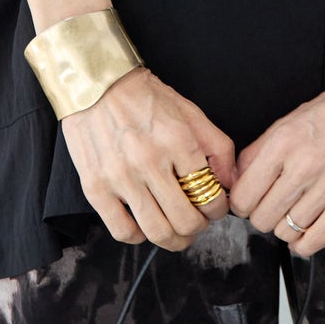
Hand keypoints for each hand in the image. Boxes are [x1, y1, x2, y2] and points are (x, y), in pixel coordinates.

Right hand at [61, 66, 236, 250]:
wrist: (95, 84)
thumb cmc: (144, 96)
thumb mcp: (190, 111)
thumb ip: (217, 146)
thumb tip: (229, 183)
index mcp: (177, 140)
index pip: (210, 195)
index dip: (217, 209)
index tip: (214, 207)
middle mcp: (149, 160)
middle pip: (185, 220)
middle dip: (198, 227)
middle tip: (197, 221)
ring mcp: (120, 176)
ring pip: (157, 231)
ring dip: (174, 239)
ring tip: (177, 231)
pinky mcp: (95, 187)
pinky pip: (122, 231)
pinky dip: (139, 236)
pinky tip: (145, 225)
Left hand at [227, 35, 324, 256]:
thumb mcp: (287, 121)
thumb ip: (256, 152)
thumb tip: (236, 182)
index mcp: (283, 142)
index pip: (244, 196)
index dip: (241, 202)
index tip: (248, 200)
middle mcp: (304, 165)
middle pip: (262, 218)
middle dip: (261, 215)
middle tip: (270, 204)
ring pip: (286, 232)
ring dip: (284, 226)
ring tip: (292, 210)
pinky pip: (316, 240)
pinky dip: (304, 243)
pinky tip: (304, 229)